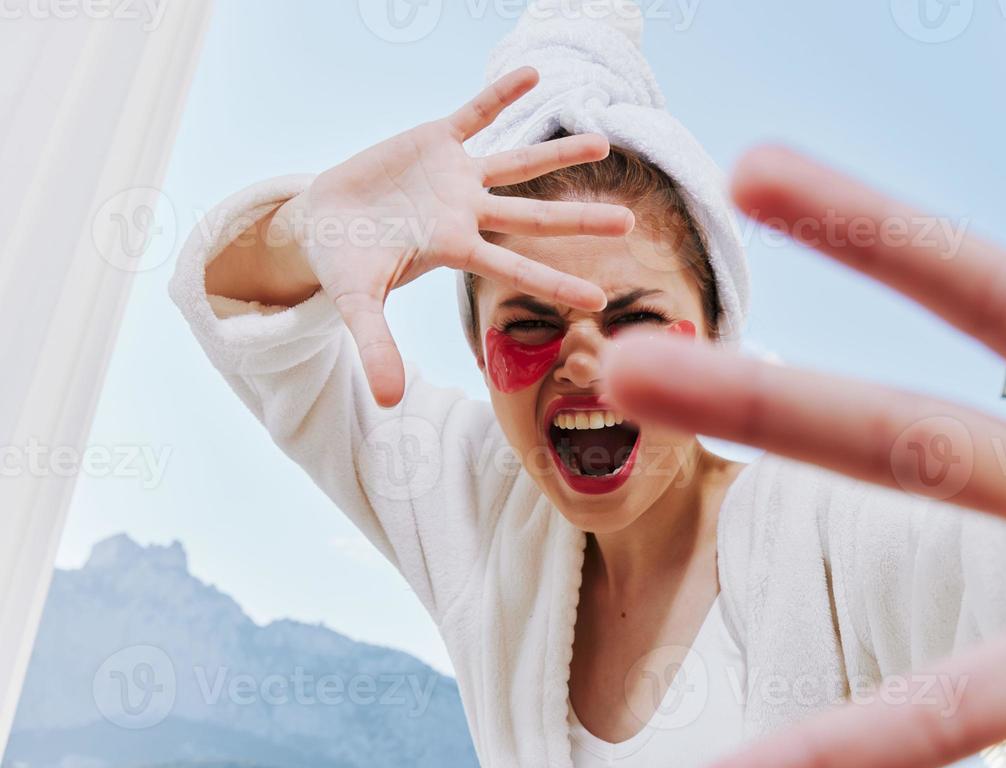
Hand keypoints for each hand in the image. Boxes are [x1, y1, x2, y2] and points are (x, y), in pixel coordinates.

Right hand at [212, 67, 633, 406]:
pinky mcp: (435, 140)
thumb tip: (388, 402)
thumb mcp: (358, 304)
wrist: (323, 219)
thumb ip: (377, 347)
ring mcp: (456, 176)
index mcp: (456, 249)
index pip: (515, 269)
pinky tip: (532, 73)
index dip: (555, 284)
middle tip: (627, 224)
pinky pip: (475, 112)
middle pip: (534, 218)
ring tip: (602, 143)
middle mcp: (468, 213)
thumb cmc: (347, 264)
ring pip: (518, 163)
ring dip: (558, 153)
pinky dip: (500, 94)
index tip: (600, 299)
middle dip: (578, 221)